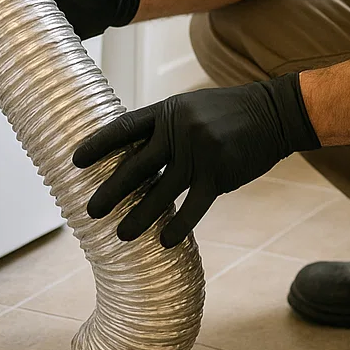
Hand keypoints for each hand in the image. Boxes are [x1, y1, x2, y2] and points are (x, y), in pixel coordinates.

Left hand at [72, 73, 320, 246]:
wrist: (274, 113)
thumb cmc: (231, 112)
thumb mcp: (194, 108)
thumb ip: (167, 127)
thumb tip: (134, 151)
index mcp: (169, 111)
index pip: (124, 128)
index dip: (98, 145)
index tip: (74, 161)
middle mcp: (179, 130)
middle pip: (134, 166)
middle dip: (110, 192)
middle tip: (90, 211)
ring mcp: (198, 152)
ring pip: (159, 193)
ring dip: (137, 218)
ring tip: (120, 235)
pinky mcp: (218, 174)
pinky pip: (191, 207)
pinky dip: (177, 226)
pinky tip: (163, 241)